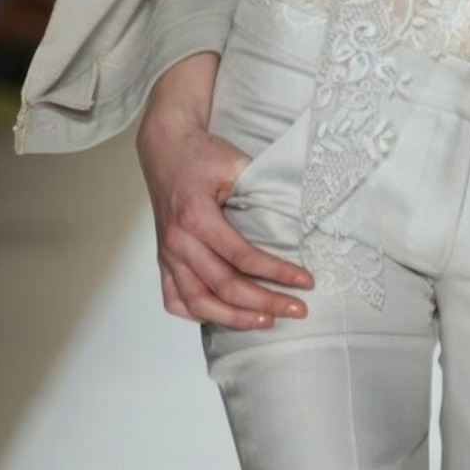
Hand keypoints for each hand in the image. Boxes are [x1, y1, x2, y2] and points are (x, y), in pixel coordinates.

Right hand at [136, 102, 314, 330]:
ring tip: (266, 321)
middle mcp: (178, 241)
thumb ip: (260, 190)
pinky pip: (175, 299)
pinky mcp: (164, 259)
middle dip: (264, 303)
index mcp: (196, 216)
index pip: (242, 257)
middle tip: (297, 309)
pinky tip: (223, 317)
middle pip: (223, 287)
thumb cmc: (201, 154)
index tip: (305, 281)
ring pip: (197, 303)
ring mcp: (168, 254)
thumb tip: (294, 220)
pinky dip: (198, 314)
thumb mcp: (234, 162)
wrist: (166, 148)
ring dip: (234, 318)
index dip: (276, 273)